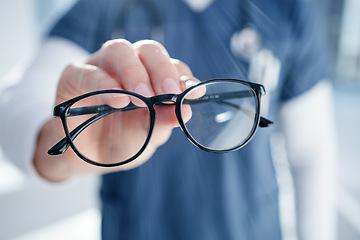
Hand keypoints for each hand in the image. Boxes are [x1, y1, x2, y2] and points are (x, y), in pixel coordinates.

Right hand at [33, 39, 198, 181]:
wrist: (88, 158)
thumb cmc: (122, 140)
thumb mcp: (148, 135)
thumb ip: (165, 120)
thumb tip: (186, 110)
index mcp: (151, 78)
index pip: (172, 66)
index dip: (184, 77)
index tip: (194, 93)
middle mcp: (128, 66)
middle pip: (148, 50)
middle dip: (161, 69)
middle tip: (167, 91)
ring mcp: (101, 67)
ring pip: (119, 50)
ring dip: (134, 72)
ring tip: (141, 98)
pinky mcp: (74, 76)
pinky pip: (87, 71)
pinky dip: (104, 83)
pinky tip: (118, 101)